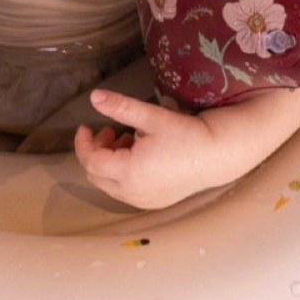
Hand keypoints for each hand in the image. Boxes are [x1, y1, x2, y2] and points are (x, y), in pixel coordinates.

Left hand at [74, 89, 218, 209]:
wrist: (216, 155)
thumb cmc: (185, 134)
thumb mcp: (151, 116)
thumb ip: (120, 107)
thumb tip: (94, 96)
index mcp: (129, 172)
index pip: (91, 161)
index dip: (83, 143)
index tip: (86, 126)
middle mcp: (132, 193)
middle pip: (96, 176)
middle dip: (96, 152)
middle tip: (110, 132)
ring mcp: (143, 201)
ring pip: (109, 185)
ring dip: (109, 163)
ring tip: (128, 140)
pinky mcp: (153, 203)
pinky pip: (125, 191)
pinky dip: (122, 174)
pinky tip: (139, 156)